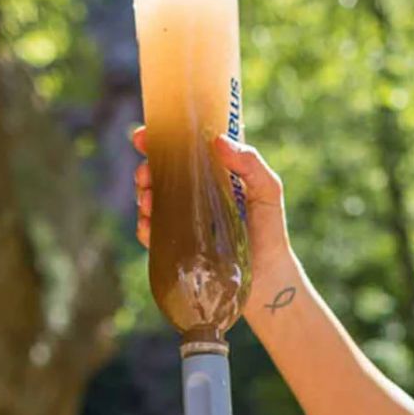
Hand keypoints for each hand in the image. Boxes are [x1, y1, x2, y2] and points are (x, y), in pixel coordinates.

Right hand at [130, 126, 292, 278]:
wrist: (266, 278)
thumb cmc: (270, 230)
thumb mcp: (267, 191)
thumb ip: (250, 164)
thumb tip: (218, 141)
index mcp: (213, 174)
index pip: (182, 150)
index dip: (159, 139)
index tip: (143, 137)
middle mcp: (194, 194)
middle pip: (159, 173)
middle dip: (146, 169)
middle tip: (146, 175)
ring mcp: (183, 220)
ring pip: (151, 200)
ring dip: (144, 196)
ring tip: (149, 200)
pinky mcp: (176, 246)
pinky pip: (152, 233)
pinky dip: (145, 227)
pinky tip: (149, 225)